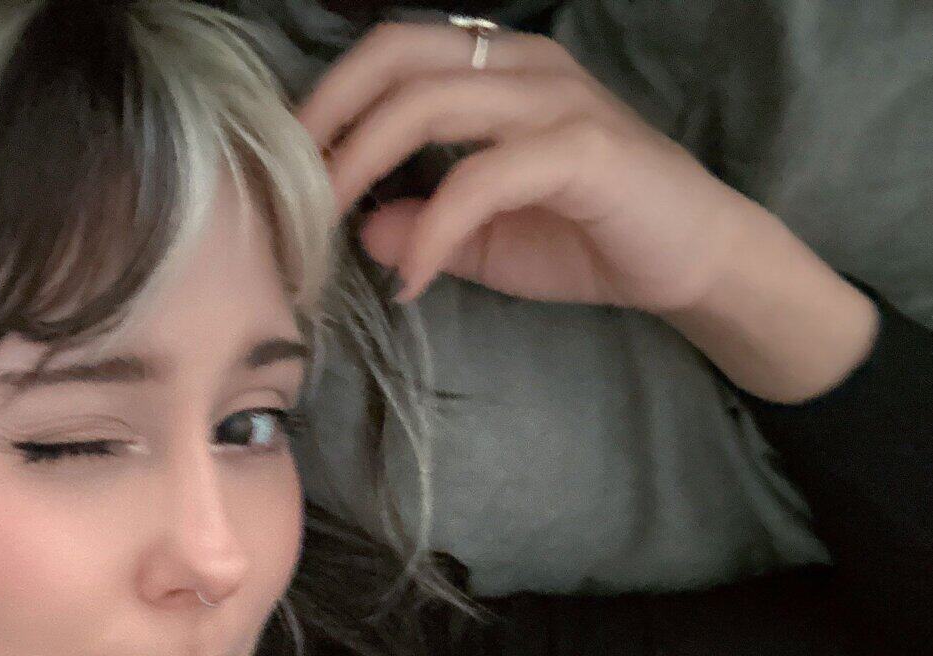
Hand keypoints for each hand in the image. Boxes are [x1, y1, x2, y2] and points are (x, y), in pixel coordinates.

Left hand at [293, 19, 764, 314]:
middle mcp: (522, 64)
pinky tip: (413, 279)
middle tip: (290, 192)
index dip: (329, 99)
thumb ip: (427, 224)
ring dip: (363, 166)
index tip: (286, 165)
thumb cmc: (592, 238)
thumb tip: (363, 228)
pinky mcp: (580, 150)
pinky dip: (434, 231)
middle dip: (329, 122)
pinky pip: (481, 177)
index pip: (392, 53)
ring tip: (329, 229)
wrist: (693, 258)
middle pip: (397, 58)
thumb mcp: (488, 239)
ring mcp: (553, 100)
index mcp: (496, 68)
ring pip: (429, 102)